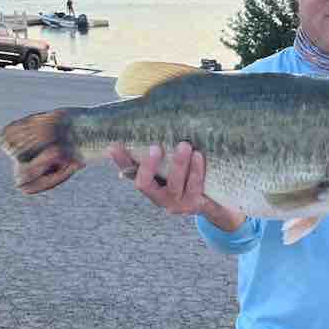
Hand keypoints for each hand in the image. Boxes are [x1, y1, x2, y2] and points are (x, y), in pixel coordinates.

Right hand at [108, 141, 245, 231]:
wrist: (215, 201)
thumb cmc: (189, 176)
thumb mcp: (172, 164)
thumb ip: (159, 151)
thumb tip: (143, 123)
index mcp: (149, 185)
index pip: (129, 172)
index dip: (120, 160)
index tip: (113, 145)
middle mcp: (158, 197)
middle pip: (144, 184)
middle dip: (148, 166)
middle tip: (155, 147)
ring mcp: (176, 203)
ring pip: (173, 185)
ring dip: (178, 164)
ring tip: (185, 145)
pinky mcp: (195, 204)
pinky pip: (195, 187)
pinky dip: (196, 171)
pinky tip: (198, 156)